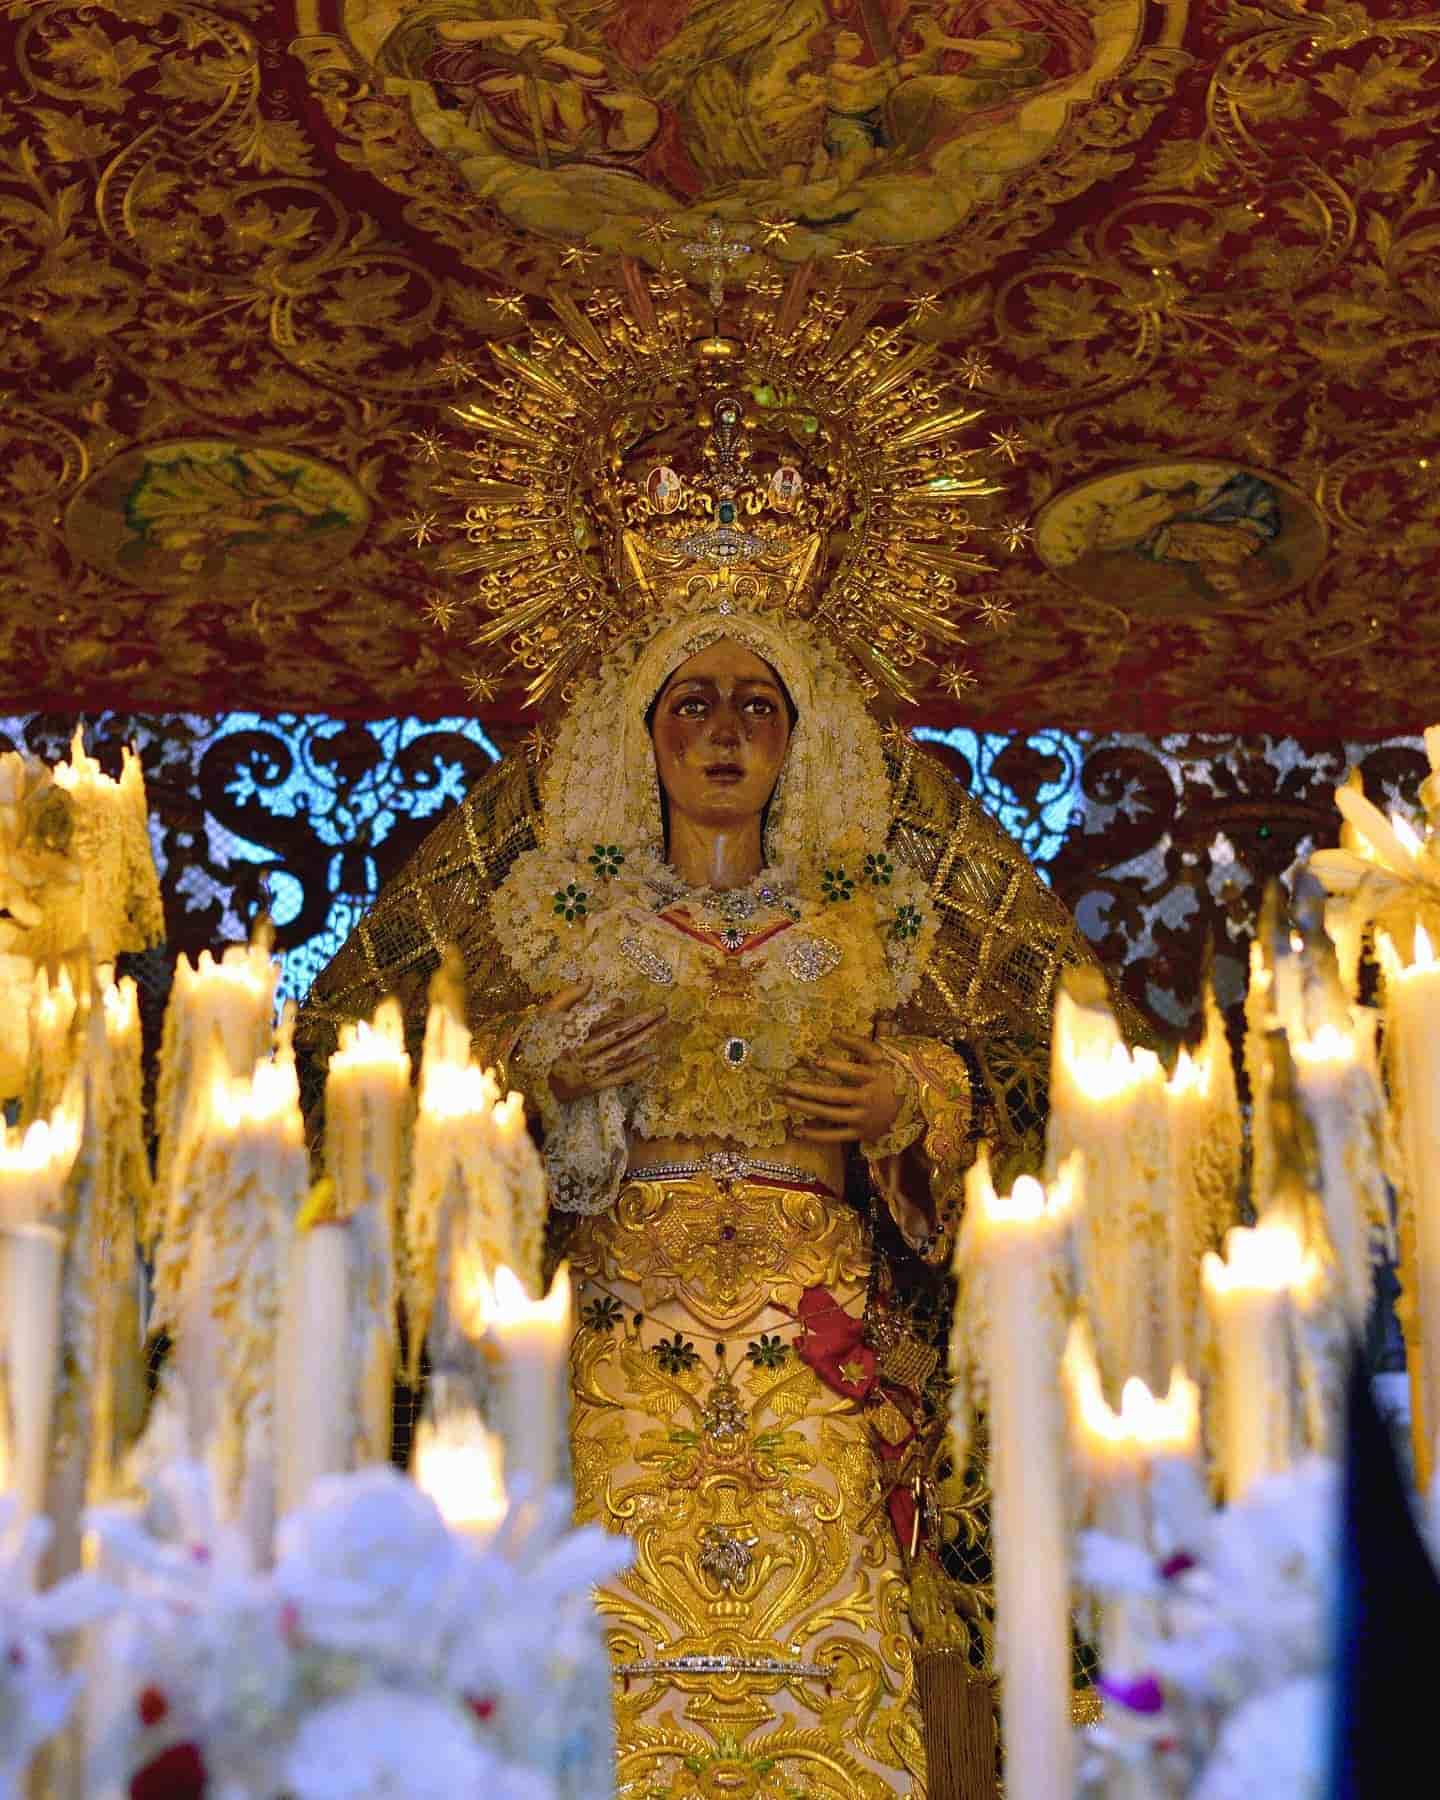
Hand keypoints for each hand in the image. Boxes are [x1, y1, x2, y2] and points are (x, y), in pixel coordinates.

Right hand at [543, 980, 666, 1103]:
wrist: (528, 1081)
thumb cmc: (537, 1042)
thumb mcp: (546, 1015)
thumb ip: (568, 997)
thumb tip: (590, 979)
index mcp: (567, 1034)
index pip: (590, 1019)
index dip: (605, 1010)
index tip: (620, 1002)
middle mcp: (580, 1052)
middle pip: (616, 1034)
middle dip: (642, 1020)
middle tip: (662, 1009)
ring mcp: (588, 1071)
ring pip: (622, 1053)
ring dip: (645, 1038)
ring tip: (663, 1024)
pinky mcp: (593, 1086)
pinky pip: (619, 1076)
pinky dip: (637, 1067)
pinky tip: (654, 1057)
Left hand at [781, 1032, 900, 1143]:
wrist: (913, 1105)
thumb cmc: (890, 1074)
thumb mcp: (879, 1056)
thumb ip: (857, 1043)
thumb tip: (832, 1032)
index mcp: (874, 1078)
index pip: (852, 1072)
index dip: (834, 1066)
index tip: (815, 1061)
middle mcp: (867, 1100)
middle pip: (833, 1096)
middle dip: (808, 1090)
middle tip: (787, 1084)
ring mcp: (863, 1119)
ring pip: (830, 1114)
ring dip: (807, 1108)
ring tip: (787, 1100)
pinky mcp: (860, 1134)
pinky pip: (836, 1136)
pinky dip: (817, 1135)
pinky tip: (798, 1130)